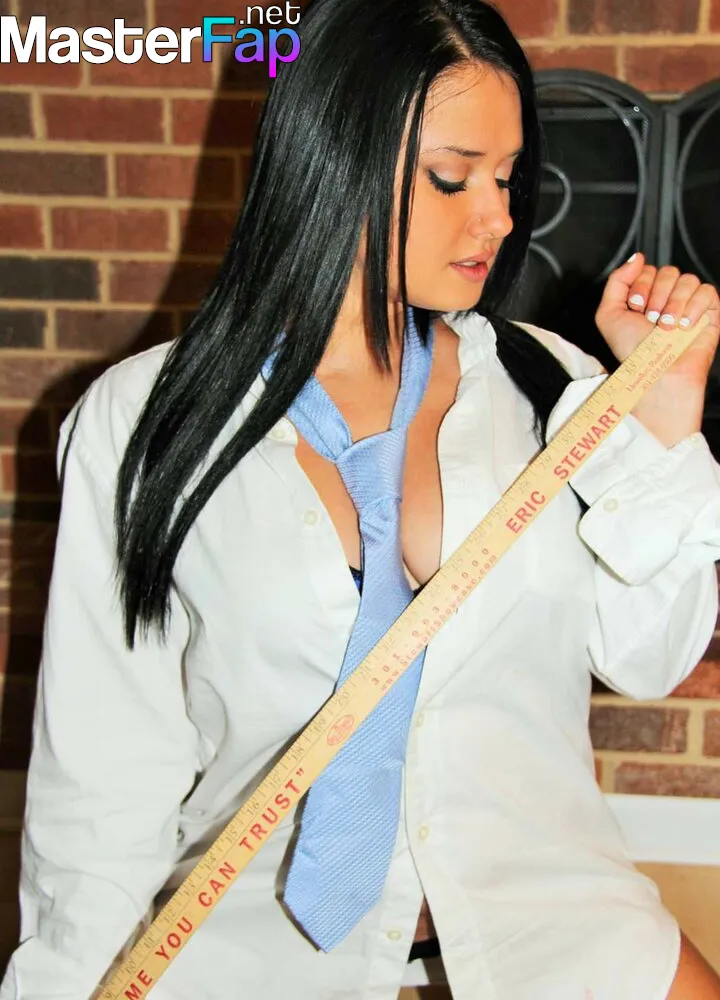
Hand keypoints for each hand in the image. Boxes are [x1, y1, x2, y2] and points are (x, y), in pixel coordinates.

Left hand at [595, 253, 719, 445]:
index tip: (635, 308)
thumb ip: (616, 282)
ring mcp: (689, 305)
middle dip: (656, 295)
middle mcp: (668, 299)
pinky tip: (683, 326)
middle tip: (650, 319)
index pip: (648, 270)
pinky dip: (693, 307)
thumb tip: (637, 257)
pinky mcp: (709, 313)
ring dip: (673, 304)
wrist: (654, 375)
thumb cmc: (632, 353)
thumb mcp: (608, 315)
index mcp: (647, 297)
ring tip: (665, 327)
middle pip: (668, 271)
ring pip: (687, 279)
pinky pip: (707, 291)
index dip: (640, 286)